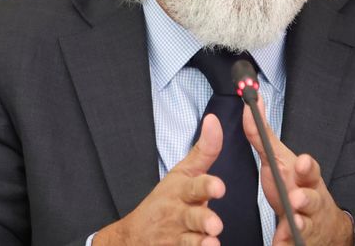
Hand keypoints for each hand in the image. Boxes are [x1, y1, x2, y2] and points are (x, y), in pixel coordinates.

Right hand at [92, 115, 225, 245]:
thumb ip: (204, 150)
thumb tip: (214, 120)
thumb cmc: (164, 200)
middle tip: (216, 224)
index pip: (194, 186)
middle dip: (203, 219)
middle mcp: (178, 213)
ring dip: (200, 242)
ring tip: (212, 242)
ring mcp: (176, 236)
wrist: (134, 236)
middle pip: (192, 216)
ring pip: (190, 240)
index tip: (219, 187)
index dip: (207, 186)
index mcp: (181, 191)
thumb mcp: (182, 173)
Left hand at [243, 98, 352, 245]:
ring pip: (306, 224)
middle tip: (296, 197)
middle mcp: (310, 200)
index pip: (310, 170)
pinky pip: (294, 244)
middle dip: (305, 198)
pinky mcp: (299, 241)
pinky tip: (281, 245)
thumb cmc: (294, 185)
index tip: (301, 162)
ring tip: (295, 222)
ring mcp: (308, 222)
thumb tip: (251, 103)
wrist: (320, 223)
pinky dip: (288, 245)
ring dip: (300, 223)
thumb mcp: (278, 160)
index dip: (307, 167)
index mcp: (305, 178)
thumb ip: (262, 135)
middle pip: (312, 199)